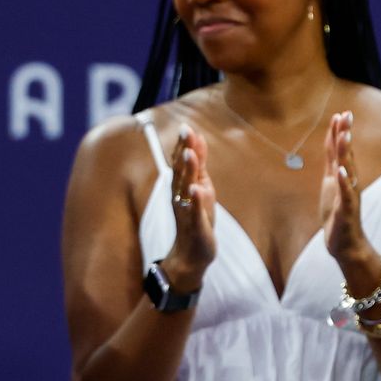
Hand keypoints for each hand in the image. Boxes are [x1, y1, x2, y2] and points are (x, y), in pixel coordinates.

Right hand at [164, 125, 217, 288]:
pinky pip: (195, 211)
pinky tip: (197, 189)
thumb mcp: (200, 188)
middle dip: (184, 151)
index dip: (183, 145)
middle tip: (186, 131)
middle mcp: (181, 197)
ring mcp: (187, 211)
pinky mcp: (196, 226)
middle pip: (181, 171)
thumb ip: (198, 166)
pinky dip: (195, 200)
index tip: (186, 126)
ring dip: (188, 171)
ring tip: (189, 154)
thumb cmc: (196, 218)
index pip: (181, 163)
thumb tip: (196, 141)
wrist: (191, 255)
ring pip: (186, 188)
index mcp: (183, 187)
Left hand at [320, 112, 380, 290]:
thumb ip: (332, 165)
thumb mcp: (331, 186)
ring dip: (347, 154)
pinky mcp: (347, 212)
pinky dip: (345, 183)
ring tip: (344, 136)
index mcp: (342, 177)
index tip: (341, 113)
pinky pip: (346, 195)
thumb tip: (331, 145)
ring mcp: (349, 197)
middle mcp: (349, 183)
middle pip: (346, 155)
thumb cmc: (338, 216)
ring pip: (348, 171)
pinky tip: (341, 171)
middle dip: (345, 135)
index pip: (339, 151)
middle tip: (346, 115)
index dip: (339, 132)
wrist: (346, 246)